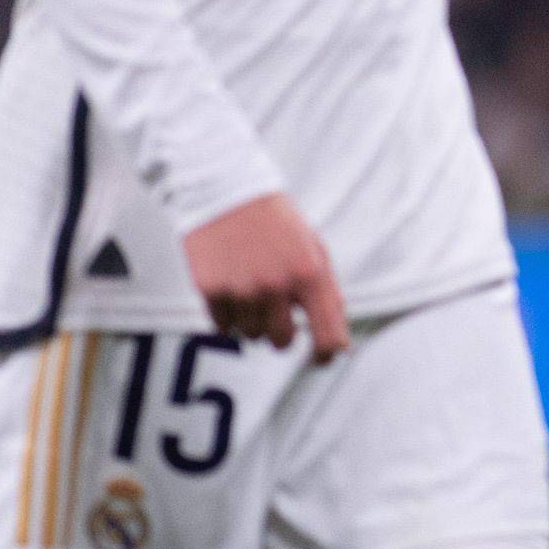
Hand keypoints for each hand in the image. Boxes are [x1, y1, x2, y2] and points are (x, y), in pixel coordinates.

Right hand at [183, 193, 348, 359]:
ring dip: (252, 320)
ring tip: (250, 286)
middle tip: (274, 306)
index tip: (319, 359)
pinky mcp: (210, 289)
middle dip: (281, 331)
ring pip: (250, 335)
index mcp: (310, 273)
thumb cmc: (277, 222)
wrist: (227, 189)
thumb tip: (337, 341)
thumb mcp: (315, 249)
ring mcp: (242, 289)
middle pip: (282, 341)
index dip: (325, 355)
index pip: (326, 336)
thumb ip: (327, 294)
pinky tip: (230, 285)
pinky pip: (222, 325)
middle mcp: (276, 285)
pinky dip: (227, 314)